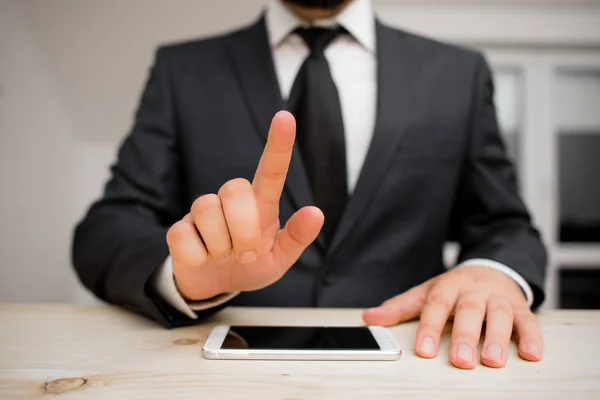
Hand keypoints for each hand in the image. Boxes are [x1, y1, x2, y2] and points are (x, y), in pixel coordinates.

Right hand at [166, 111, 323, 299]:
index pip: (271, 171)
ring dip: (221, 246)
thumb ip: (296, 238)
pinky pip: (184, 236)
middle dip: (243, 229)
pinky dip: (198, 256)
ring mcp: (203, 212)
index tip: (285, 118)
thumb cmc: (250, 266)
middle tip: (247, 254)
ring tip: (225, 256)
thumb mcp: (279, 259)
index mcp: (261, 205)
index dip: (279, 145)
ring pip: (207, 211)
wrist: (214, 285)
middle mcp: (231, 201)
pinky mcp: (179, 228)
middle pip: (234, 188)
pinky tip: (203, 258)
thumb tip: (316, 213)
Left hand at [363, 266, 542, 368]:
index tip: (424, 351)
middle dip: (466, 337)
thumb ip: (400, 307)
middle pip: (469, 312)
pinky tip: (531, 353)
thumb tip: (369, 317)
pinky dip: (532, 337)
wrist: (493, 266)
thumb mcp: (426, 292)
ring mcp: (499, 298)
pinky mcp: (521, 306)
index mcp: (448, 286)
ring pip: (500, 315)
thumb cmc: (456, 287)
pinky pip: (528, 320)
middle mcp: (474, 291)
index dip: (430, 328)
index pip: (436, 306)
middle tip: (461, 362)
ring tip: (494, 361)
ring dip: (498, 338)